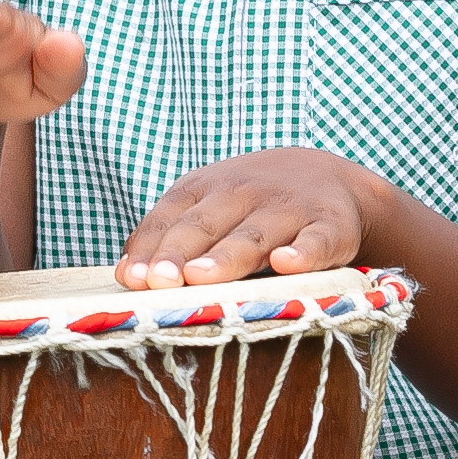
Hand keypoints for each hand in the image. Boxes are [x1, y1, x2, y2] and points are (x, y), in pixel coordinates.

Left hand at [115, 145, 374, 289]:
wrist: (331, 177)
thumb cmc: (252, 204)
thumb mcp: (208, 207)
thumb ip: (167, 236)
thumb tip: (125, 274)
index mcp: (206, 188)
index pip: (171, 217)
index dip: (150, 247)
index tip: (133, 279)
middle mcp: (244, 193)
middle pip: (206, 225)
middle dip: (180, 253)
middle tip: (159, 281)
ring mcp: (289, 209)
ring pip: (254, 236)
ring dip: (228, 256)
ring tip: (202, 276)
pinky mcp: (331, 227)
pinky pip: (317, 241)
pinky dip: (304, 252)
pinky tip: (287, 263)